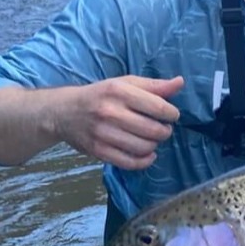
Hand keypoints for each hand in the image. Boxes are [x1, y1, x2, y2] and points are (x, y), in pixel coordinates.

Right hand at [54, 75, 182, 168]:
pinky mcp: (98, 151)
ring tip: (152, 138)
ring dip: (154, 145)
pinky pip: (130, 162)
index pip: (158, 107)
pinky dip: (144, 161)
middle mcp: (110, 112)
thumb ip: (154, 85)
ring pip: (143, 147)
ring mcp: (103, 133)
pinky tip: (148, 154)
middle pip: (153, 130)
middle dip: (165, 131)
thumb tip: (180, 82)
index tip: (171, 115)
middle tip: (163, 128)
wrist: (65, 111)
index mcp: (118, 91)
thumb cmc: (101, 95)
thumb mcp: (125, 83)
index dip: (171, 114)